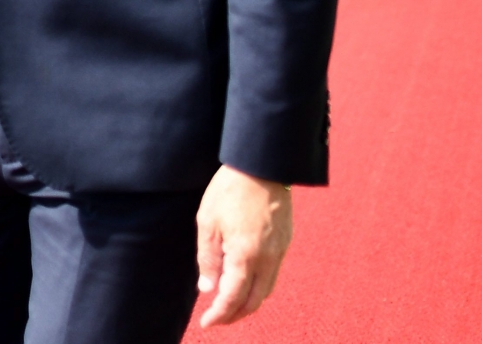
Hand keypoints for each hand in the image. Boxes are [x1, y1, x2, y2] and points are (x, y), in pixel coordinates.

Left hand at [196, 165, 293, 326]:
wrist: (262, 167)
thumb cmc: (229, 191)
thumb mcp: (207, 222)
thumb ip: (208, 258)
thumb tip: (208, 289)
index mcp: (246, 255)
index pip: (233, 298)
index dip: (219, 314)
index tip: (206, 323)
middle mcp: (268, 259)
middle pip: (254, 301)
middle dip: (235, 315)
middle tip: (216, 318)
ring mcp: (280, 252)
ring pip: (266, 290)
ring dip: (248, 302)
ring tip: (228, 303)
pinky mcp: (285, 243)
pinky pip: (273, 275)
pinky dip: (258, 286)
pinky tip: (244, 281)